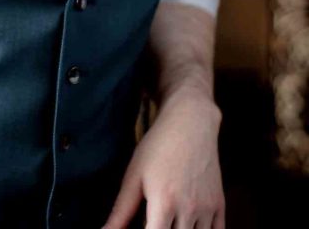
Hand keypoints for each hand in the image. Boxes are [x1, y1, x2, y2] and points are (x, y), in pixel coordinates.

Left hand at [102, 92, 224, 228]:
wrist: (190, 122)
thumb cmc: (157, 146)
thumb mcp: (134, 175)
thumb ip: (121, 211)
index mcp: (163, 203)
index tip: (142, 227)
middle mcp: (188, 209)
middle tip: (154, 221)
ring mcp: (207, 208)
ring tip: (169, 221)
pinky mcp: (220, 205)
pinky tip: (187, 225)